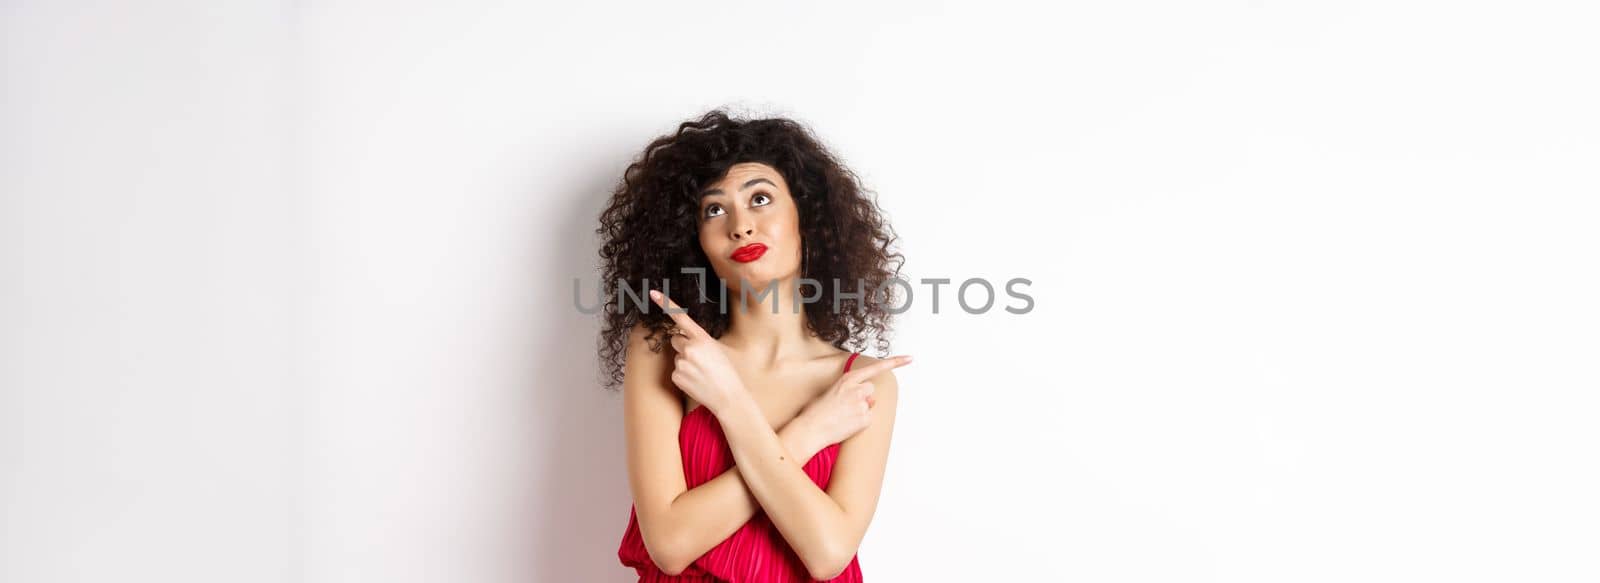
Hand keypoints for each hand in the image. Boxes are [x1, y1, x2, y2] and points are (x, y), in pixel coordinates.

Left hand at [649, 289, 745, 414]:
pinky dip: (683, 376)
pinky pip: (675, 371)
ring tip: (701, 373)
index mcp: (702, 338)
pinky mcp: (677, 376)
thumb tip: (687, 338)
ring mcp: (682, 363)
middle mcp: (690, 348)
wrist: (728, 397)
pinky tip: (696, 381)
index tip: (653, 293)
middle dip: (683, 346)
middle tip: (700, 359)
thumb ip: (702, 341)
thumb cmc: (727, 372)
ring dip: (685, 362)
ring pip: (677, 357)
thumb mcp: (720, 349)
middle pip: (676, 340)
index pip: (681, 318)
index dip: (666, 304)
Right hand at [793, 354, 912, 448]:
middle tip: (846, 406)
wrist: (811, 429)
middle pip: (871, 390)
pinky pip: (869, 419)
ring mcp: (862, 404)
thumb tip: (866, 398)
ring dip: (861, 410)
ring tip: (843, 416)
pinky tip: (847, 424)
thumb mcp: (831, 391)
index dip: (895, 362)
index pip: (875, 368)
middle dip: (863, 397)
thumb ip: (849, 389)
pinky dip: (860, 423)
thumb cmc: (816, 412)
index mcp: (847, 379)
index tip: (909, 358)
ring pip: (869, 405)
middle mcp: (857, 389)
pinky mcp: (865, 419)